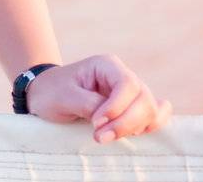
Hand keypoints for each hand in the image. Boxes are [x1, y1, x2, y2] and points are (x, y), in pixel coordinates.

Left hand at [25, 54, 172, 143]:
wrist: (46, 96)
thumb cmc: (52, 92)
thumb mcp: (63, 97)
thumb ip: (89, 105)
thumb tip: (112, 118)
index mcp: (107, 65)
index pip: (127, 84)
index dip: (117, 107)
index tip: (96, 122)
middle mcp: (124, 76)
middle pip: (143, 99)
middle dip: (124, 123)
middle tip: (99, 137)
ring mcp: (133, 93)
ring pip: (151, 110)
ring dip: (134, 128)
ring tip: (106, 136)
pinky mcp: (135, 108)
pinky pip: (156, 116)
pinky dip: (149, 127)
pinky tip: (132, 134)